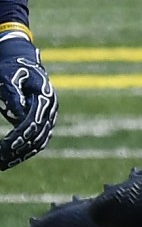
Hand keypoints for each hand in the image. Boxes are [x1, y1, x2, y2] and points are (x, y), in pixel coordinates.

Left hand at [0, 31, 54, 171]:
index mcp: (44, 96)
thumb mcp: (8, 77)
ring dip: (22, 155)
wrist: (22, 62)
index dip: (19, 137)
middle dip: (18, 150)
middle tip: (0, 160)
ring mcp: (49, 116)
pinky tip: (10, 159)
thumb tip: (18, 115)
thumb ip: (12, 95)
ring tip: (3, 164)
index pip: (33, 122)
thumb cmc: (11, 69)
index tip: (3, 148)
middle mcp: (50, 108)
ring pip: (39, 142)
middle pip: (38, 136)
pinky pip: (37, 141)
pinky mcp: (43, 121)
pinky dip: (25, 151)